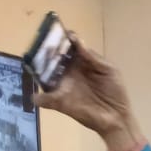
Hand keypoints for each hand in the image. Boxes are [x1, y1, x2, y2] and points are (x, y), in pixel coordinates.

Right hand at [31, 33, 142, 150]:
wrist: (118, 117)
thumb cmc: (115, 91)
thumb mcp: (109, 70)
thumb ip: (93, 57)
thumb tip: (76, 39)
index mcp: (80, 62)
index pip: (66, 47)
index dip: (59, 39)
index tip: (54, 32)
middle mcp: (68, 71)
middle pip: (51, 58)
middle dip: (44, 51)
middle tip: (39, 46)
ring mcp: (63, 85)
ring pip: (45, 75)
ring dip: (38, 70)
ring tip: (33, 64)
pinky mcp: (61, 102)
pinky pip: (46, 99)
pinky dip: (40, 99)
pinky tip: (37, 97)